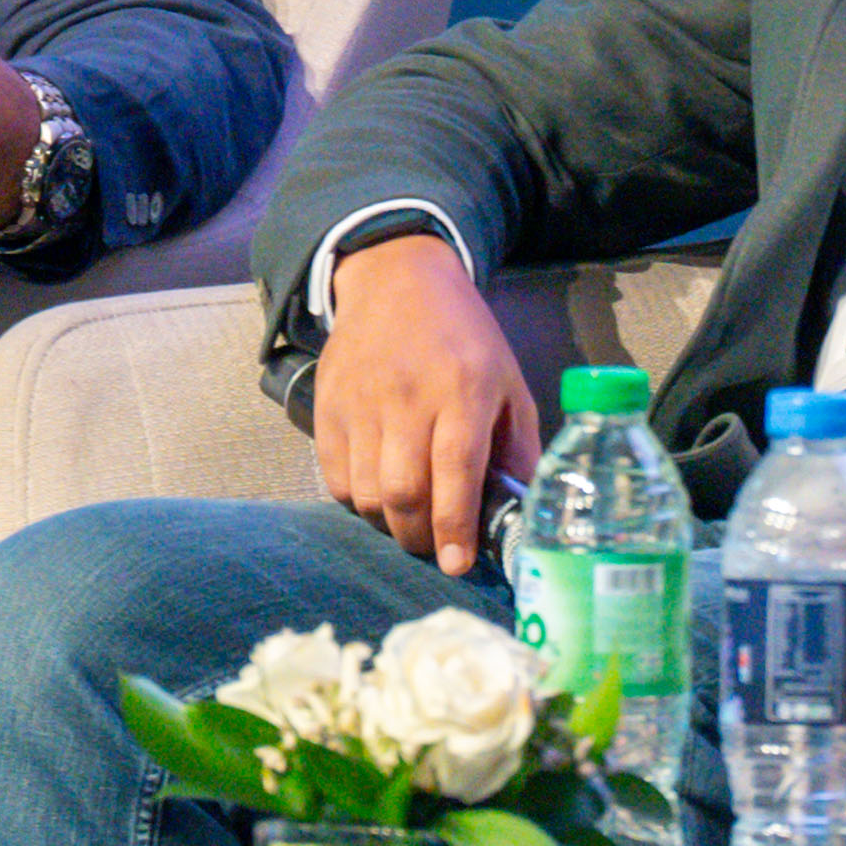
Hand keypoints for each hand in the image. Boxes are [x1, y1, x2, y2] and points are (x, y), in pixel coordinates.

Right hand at [301, 226, 537, 574]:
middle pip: (403, 491)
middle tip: (433, 548)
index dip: (455, 526)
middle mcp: (408, 396)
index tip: (457, 564)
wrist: (397, 281)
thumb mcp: (508, 382)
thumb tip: (518, 509)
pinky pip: (334, 478)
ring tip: (408, 520)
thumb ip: (517, 446)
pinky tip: (378, 493)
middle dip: (418, 536)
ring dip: (387, 523)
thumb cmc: (464, 338)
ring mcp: (360, 401)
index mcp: (464, 388)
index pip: (456, 471)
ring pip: (365, 492)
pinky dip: (356, 500)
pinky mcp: (326, 406)